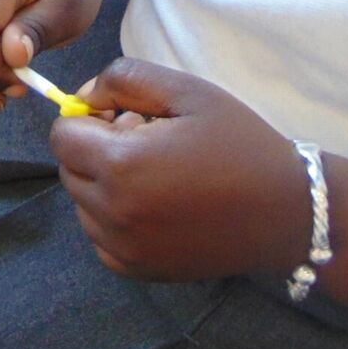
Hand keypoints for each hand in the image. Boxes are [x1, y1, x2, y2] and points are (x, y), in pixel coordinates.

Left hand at [51, 57, 301, 280]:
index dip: (88, 118)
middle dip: (95, 149)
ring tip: (158, 173)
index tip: (127, 117)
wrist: (286, 212)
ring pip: (82, 204)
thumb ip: (124, 79)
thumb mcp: (186, 91)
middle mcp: (112, 212)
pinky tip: (158, 204)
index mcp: (120, 164)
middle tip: (149, 141)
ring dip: (104, 184)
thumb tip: (83, 97)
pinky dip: (115, 219)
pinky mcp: (136, 269)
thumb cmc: (240, 144)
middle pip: (68, 169)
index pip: (61, 135)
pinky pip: (100, 237)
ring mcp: (122, 247)